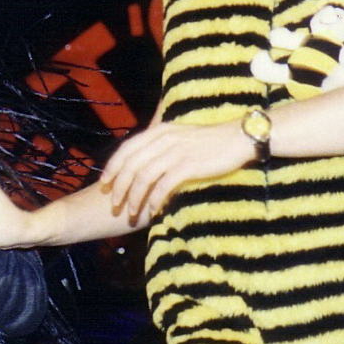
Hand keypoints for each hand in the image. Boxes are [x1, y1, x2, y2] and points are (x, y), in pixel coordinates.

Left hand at [99, 120, 251, 224]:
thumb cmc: (209, 141)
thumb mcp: (180, 135)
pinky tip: (153, 210)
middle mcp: (164, 139)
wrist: (238, 138)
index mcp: (159, 130)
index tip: (104, 184)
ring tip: (132, 212)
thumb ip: (161, 143)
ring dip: (135, 197)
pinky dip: (155, 199)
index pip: (126, 149)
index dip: (112, 167)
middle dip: (120, 187)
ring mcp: (176, 151)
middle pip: (131, 165)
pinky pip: (164, 185)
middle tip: (115, 205)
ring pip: (144, 177)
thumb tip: (143, 160)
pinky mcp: (189, 165)